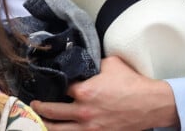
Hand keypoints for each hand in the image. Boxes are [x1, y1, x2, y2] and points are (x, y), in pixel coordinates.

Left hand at [30, 56, 178, 129]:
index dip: (49, 84)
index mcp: (84, 91)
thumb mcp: (108, 64)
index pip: (58, 87)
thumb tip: (80, 60)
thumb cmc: (131, 81)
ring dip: (47, 125)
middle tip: (33, 104)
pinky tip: (60, 129)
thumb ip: (90, 63)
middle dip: (39, 107)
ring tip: (39, 120)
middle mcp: (84, 111)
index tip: (41, 82)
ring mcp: (91, 128)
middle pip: (52, 112)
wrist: (151, 104)